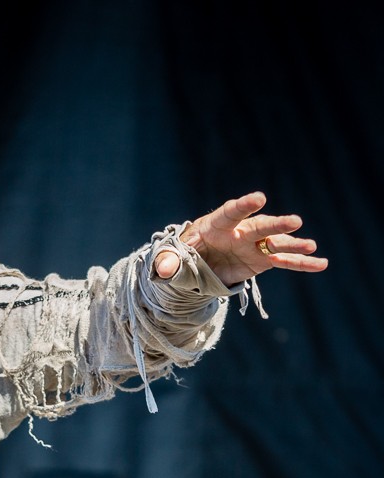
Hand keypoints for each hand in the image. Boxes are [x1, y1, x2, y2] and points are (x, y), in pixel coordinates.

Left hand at [154, 191, 327, 284]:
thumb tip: (163, 271)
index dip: (243, 206)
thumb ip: (168, 262)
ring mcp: (253, 245)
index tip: (258, 198)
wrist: (194, 264)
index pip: (230, 212)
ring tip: (311, 246)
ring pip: (276, 242)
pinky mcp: (261, 259)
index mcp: (215, 225)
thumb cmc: (182, 255)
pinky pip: (283, 261)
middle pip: (259, 226)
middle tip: (294, 221)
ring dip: (293, 244)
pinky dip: (301, 263)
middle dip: (275, 224)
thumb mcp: (171, 259)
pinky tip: (321, 263)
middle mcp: (239, 231)